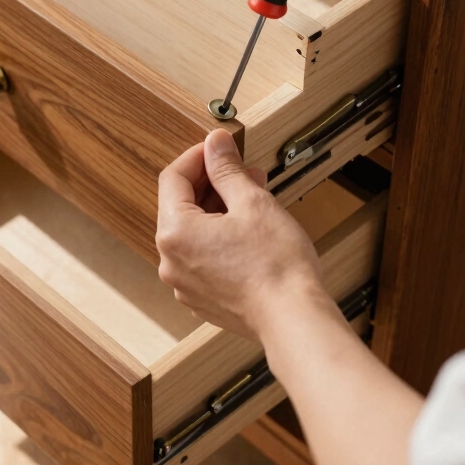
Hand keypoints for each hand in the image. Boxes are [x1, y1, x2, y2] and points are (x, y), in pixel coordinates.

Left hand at [156, 129, 327, 342]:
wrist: (293, 321)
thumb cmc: (276, 265)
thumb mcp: (252, 202)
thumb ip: (227, 170)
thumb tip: (215, 143)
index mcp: (175, 232)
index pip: (173, 178)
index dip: (198, 157)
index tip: (219, 148)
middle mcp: (171, 261)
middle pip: (181, 206)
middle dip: (213, 184)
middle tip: (244, 172)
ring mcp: (184, 284)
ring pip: (194, 233)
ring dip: (218, 211)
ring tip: (253, 200)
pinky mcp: (202, 299)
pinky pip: (202, 258)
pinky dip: (219, 239)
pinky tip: (249, 233)